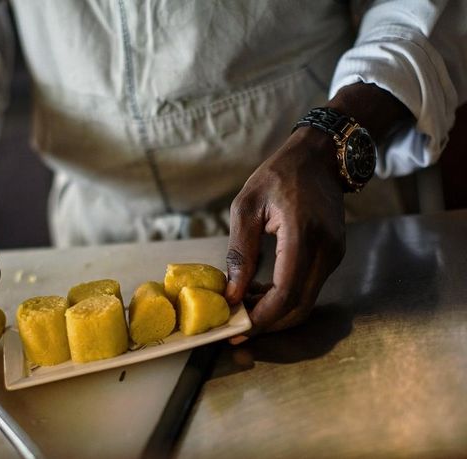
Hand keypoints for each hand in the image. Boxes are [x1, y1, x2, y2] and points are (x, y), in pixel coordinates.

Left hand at [225, 82, 411, 335]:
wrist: (319, 158)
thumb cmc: (278, 176)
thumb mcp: (247, 206)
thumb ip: (241, 251)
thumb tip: (232, 294)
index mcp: (303, 235)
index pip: (286, 292)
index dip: (262, 317)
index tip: (237, 330)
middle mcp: (326, 251)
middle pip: (299, 307)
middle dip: (267, 324)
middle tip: (236, 329)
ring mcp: (334, 255)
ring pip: (305, 302)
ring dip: (274, 313)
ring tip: (242, 307)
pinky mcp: (333, 257)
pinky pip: (308, 288)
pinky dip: (284, 299)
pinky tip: (259, 292)